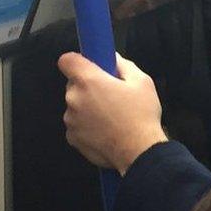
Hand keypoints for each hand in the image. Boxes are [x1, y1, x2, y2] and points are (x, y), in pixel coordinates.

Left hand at [59, 53, 167, 174]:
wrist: (138, 151)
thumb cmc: (141, 115)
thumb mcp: (143, 82)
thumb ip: (124, 65)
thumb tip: (113, 59)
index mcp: (88, 81)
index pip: (67, 60)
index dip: (78, 61)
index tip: (91, 67)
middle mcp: (73, 98)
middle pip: (74, 84)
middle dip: (89, 87)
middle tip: (112, 95)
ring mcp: (70, 119)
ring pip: (76, 105)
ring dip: (89, 107)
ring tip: (112, 116)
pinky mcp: (72, 137)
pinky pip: (78, 124)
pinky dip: (88, 125)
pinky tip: (107, 130)